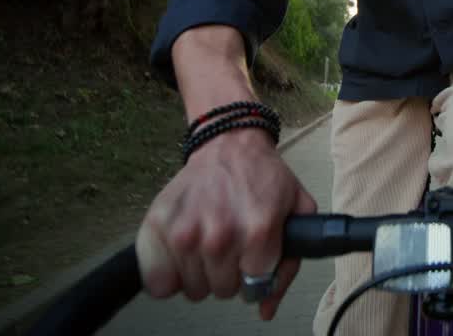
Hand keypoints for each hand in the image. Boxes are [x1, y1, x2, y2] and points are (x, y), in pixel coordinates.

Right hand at [136, 128, 316, 319]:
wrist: (229, 144)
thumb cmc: (262, 178)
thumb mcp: (296, 211)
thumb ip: (288, 265)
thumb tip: (265, 308)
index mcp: (259, 231)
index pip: (253, 288)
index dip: (254, 275)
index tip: (251, 259)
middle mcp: (220, 235)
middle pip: (223, 291)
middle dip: (230, 273)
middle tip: (230, 245)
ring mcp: (185, 232)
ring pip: (192, 290)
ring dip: (201, 272)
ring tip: (207, 241)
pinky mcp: (156, 227)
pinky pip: (157, 283)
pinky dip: (167, 275)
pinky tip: (182, 254)